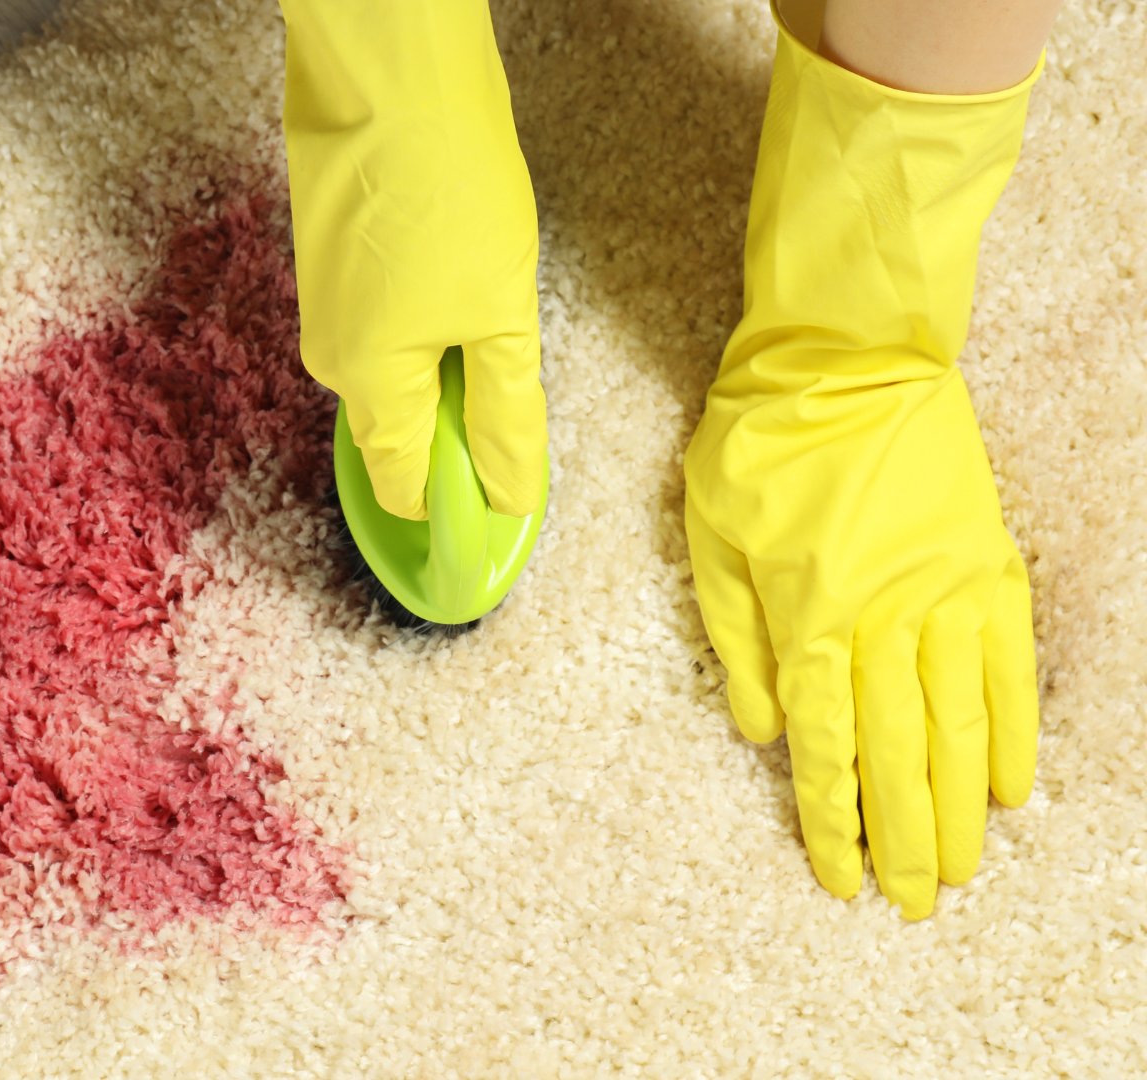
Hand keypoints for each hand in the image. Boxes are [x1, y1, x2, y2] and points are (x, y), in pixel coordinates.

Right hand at [280, 0, 543, 519]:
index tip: (505, 500)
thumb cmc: (447, 189)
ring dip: (444, 370)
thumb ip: (506, 416)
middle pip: (399, 433)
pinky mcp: (329, 265)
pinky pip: (379, 328)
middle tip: (514, 377)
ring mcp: (323, 309)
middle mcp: (331, 360)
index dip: (455, 506)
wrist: (387, 74)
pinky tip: (457, 273)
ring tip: (488, 307)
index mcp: (370, 386)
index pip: (404, 488)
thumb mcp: (502, 314)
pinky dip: (423, 326)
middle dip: (457, 429)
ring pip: (392, 376)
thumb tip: (510, 497)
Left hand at [685, 11, 1041, 917]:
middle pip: (899, 758)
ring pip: (959, 728)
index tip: (837, 879)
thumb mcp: (711, 544)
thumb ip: (739, 646)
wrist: (844, 359)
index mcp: (809, 621)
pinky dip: (1012, 733)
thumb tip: (762, 734)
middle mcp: (886, 623)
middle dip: (903, 840)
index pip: (824, 751)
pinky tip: (1011, 788)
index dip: (830, 824)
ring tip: (963, 871)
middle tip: (914, 905)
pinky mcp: (988, 569)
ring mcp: (947, 597)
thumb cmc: (758, 449)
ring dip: (960, 808)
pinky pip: (1009, 670)